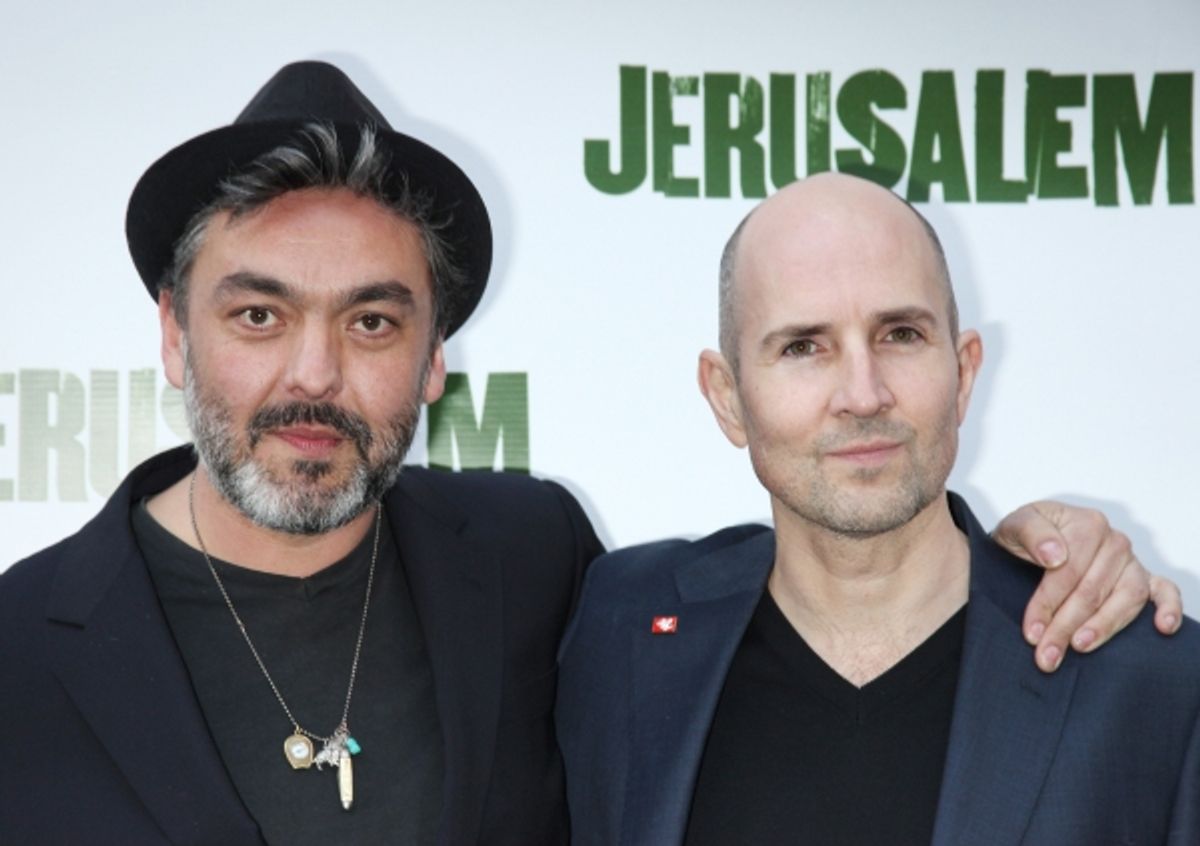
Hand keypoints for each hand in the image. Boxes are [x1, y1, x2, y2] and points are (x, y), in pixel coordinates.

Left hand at [992, 500, 1182, 672]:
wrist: (1035, 538)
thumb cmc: (1028, 534)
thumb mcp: (1017, 524)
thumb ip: (1032, 533)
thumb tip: (1054, 555)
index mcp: (1087, 525)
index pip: (1068, 572)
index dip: (1048, 604)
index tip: (1032, 632)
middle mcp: (1114, 542)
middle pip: (1092, 590)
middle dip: (1066, 627)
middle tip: (1047, 656)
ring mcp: (1131, 562)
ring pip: (1126, 598)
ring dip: (1104, 627)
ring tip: (1081, 646)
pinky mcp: (1144, 579)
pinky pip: (1164, 592)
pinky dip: (1168, 608)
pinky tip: (1162, 627)